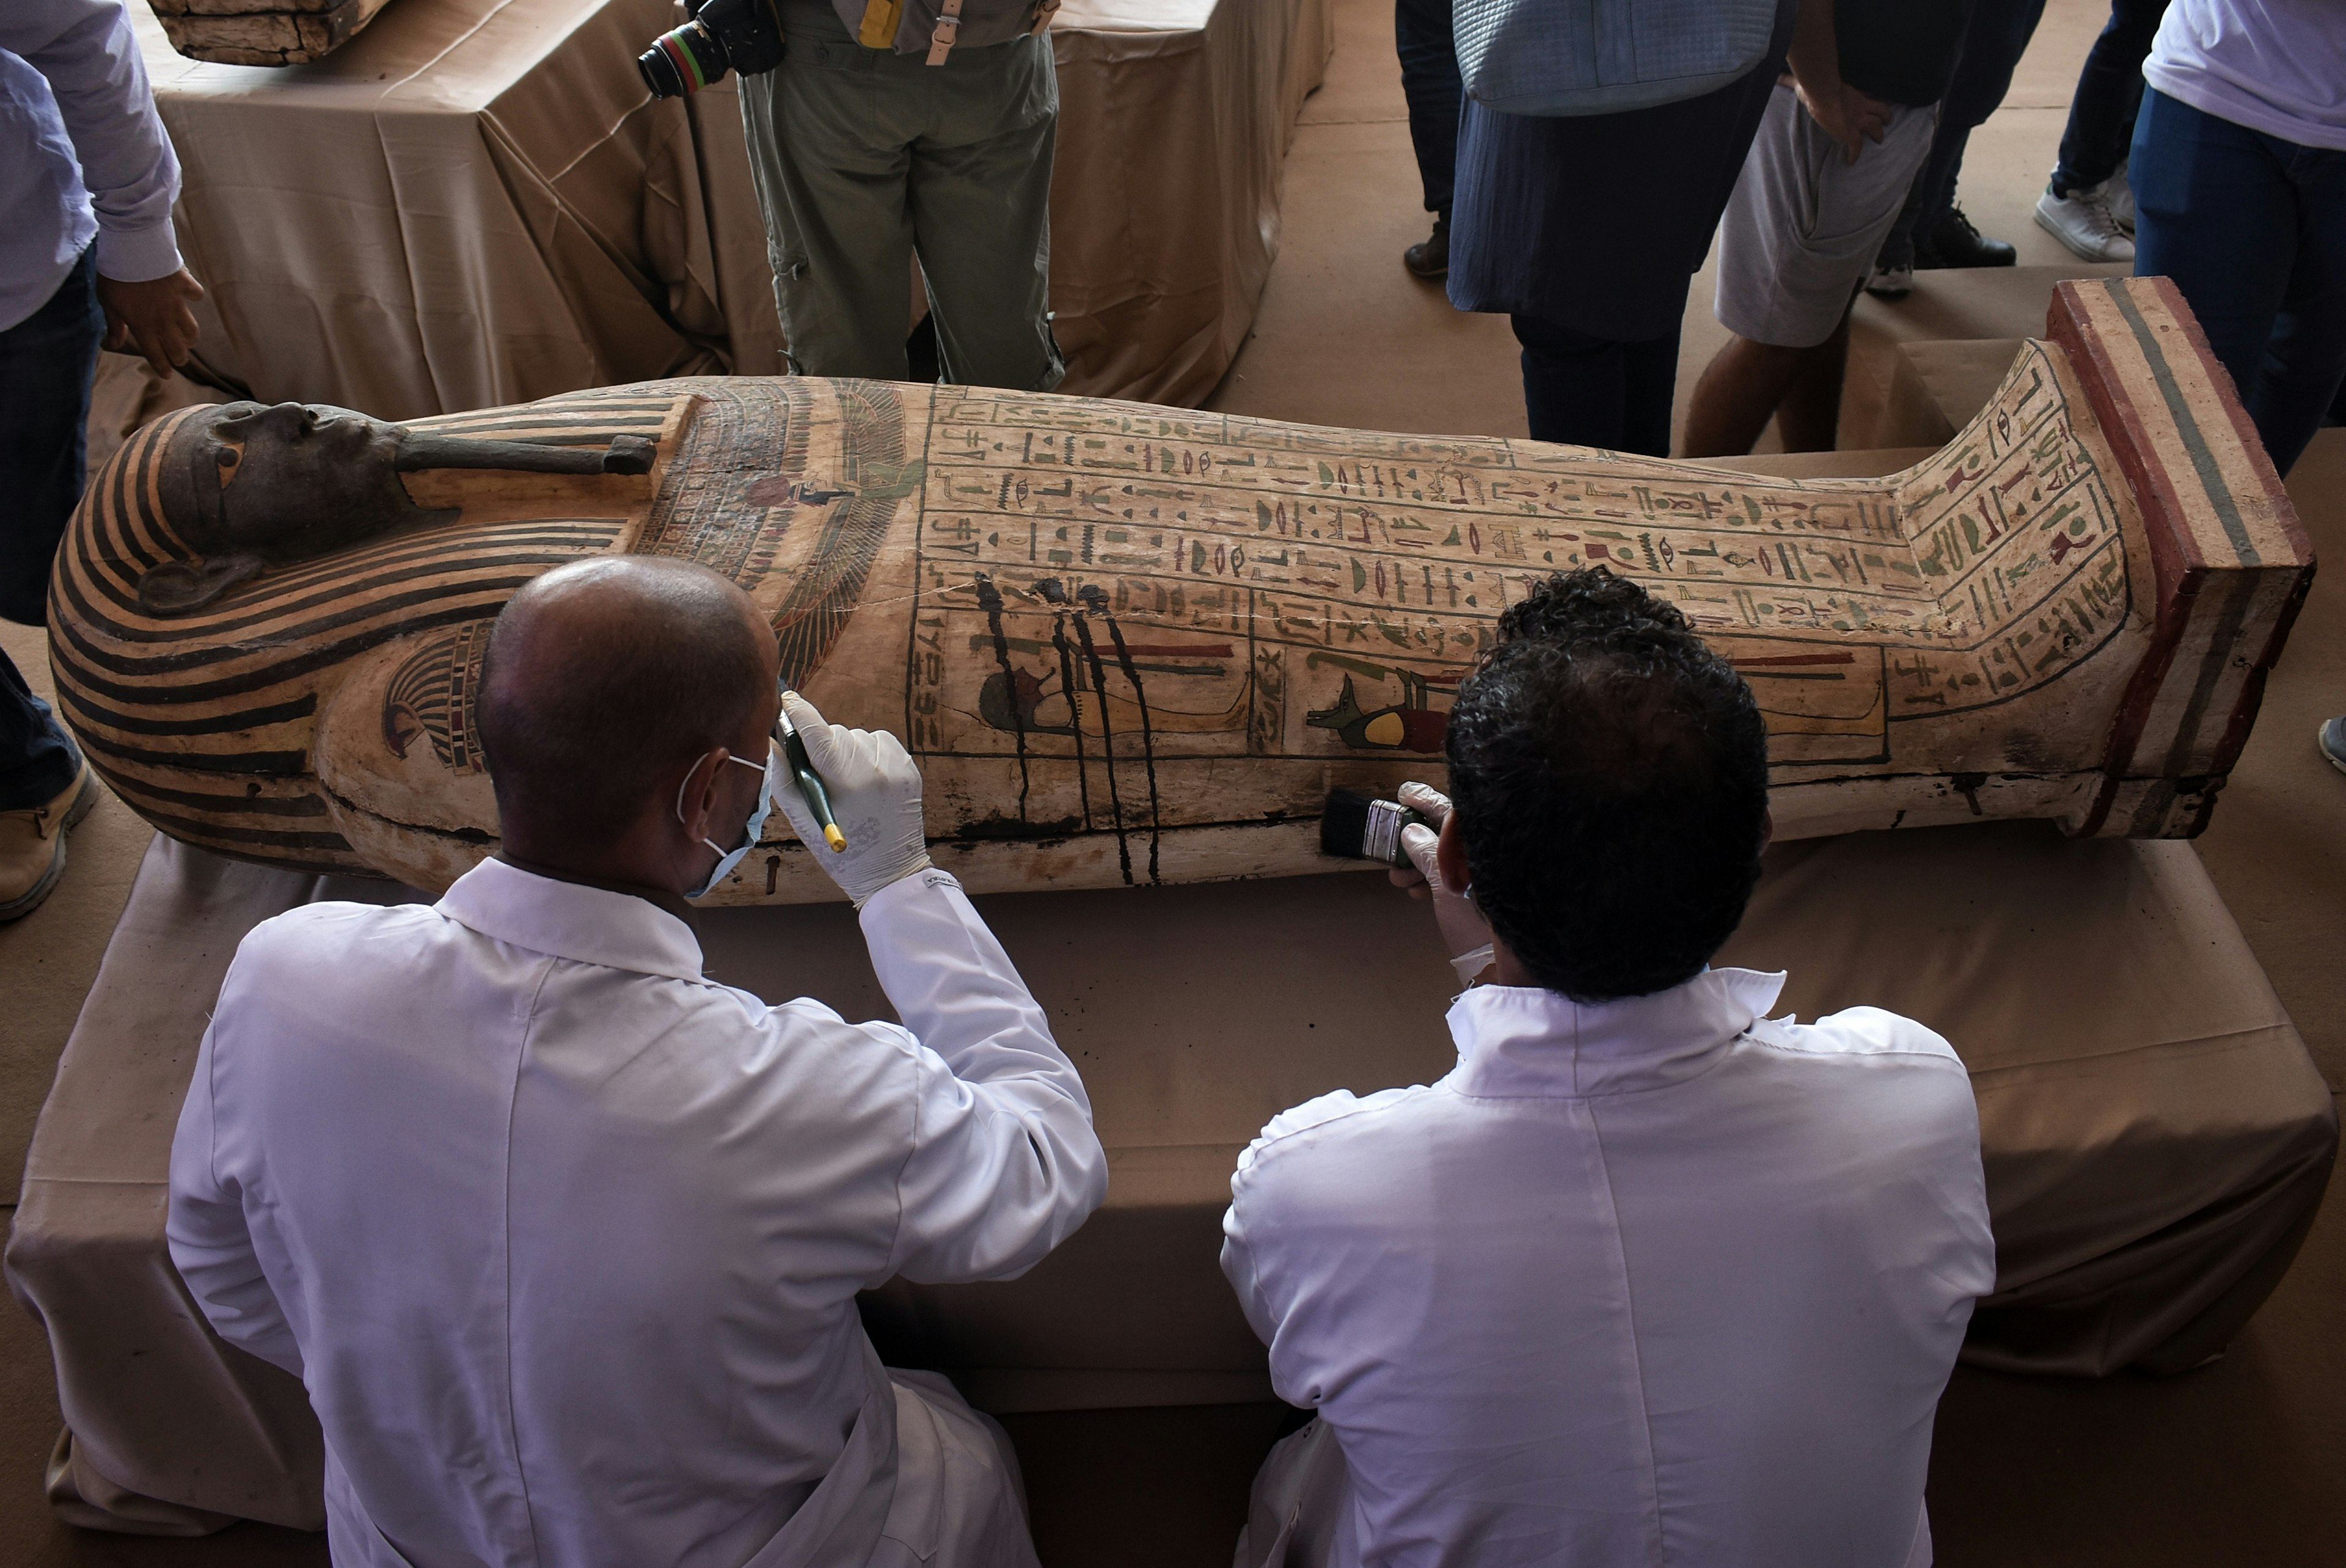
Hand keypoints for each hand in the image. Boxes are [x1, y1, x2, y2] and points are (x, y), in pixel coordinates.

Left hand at [97, 267, 203, 377]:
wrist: (134, 252)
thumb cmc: (116, 278)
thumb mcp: (108, 303)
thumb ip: (114, 326)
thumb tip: (112, 345)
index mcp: (143, 326)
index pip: (155, 354)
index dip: (162, 367)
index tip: (167, 375)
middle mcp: (163, 320)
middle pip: (177, 347)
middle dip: (180, 357)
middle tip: (179, 360)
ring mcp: (177, 304)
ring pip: (191, 329)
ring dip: (191, 337)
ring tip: (189, 339)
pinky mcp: (185, 286)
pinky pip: (195, 294)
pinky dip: (194, 296)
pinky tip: (190, 295)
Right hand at [775, 691, 933, 907]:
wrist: (889, 871)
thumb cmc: (837, 849)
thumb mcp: (801, 818)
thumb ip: (782, 776)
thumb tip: (769, 739)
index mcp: (843, 780)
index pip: (815, 729)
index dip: (797, 711)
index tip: (786, 699)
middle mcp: (873, 767)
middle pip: (833, 733)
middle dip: (820, 746)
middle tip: (819, 775)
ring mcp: (895, 766)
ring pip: (856, 736)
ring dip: (845, 751)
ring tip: (846, 785)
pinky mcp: (909, 767)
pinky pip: (879, 742)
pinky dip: (868, 753)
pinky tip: (865, 779)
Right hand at [1385, 781, 1495, 984]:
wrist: (1499, 970)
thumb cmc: (1478, 923)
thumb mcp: (1446, 884)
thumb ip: (1426, 853)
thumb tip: (1410, 831)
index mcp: (1486, 844)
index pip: (1455, 810)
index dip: (1427, 800)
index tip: (1403, 794)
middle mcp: (1488, 856)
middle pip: (1446, 834)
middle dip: (1414, 840)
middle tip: (1390, 849)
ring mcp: (1484, 877)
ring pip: (1444, 858)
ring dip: (1416, 865)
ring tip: (1399, 879)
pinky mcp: (1479, 896)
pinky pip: (1450, 878)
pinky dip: (1429, 881)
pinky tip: (1415, 893)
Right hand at [1796, 81, 1891, 164]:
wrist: (1822, 92)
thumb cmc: (1816, 85)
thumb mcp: (1807, 81)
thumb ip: (1793, 80)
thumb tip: (1777, 77)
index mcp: (1853, 95)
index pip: (1866, 98)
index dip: (1870, 103)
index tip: (1870, 106)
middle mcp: (1859, 107)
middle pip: (1881, 110)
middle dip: (1884, 117)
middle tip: (1886, 122)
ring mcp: (1857, 120)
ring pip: (1876, 127)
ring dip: (1879, 133)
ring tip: (1879, 139)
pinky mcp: (1851, 133)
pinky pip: (1857, 147)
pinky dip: (1855, 154)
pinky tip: (1851, 161)